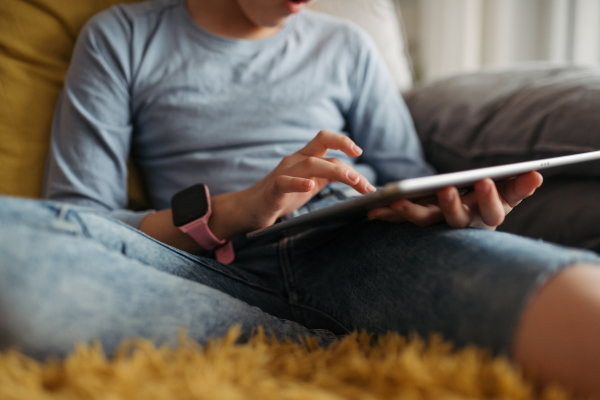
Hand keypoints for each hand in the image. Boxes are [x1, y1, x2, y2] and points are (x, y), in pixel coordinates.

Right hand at [214, 130, 375, 235]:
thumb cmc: (283, 195)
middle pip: (321, 143)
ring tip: (350, 179)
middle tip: (362, 174)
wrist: (251, 208)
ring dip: (334, 170)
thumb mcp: (311, 183)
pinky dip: (298, 183)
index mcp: (306, 157)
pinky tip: (309, 186)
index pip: (328, 145)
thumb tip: (355, 175)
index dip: (345, 145)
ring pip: (310, 163)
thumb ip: (328, 176)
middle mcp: (296, 160)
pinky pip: (285, 182)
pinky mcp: (273, 189)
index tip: (359, 152)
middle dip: (344, 150)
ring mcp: (284, 172)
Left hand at [367, 171, 542, 229]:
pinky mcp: (417, 220)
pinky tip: (371, 209)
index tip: (486, 182)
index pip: (492, 211)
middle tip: (445, 191)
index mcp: (486, 217)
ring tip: (394, 201)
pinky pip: (401, 218)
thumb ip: (519, 185)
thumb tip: (535, 174)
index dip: (490, 198)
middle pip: (455, 219)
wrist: (468, 214)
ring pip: (423, 220)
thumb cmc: (490, 199)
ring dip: (408, 211)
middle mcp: (461, 224)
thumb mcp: (508, 193)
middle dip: (450, 205)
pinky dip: (387, 214)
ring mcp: (438, 224)